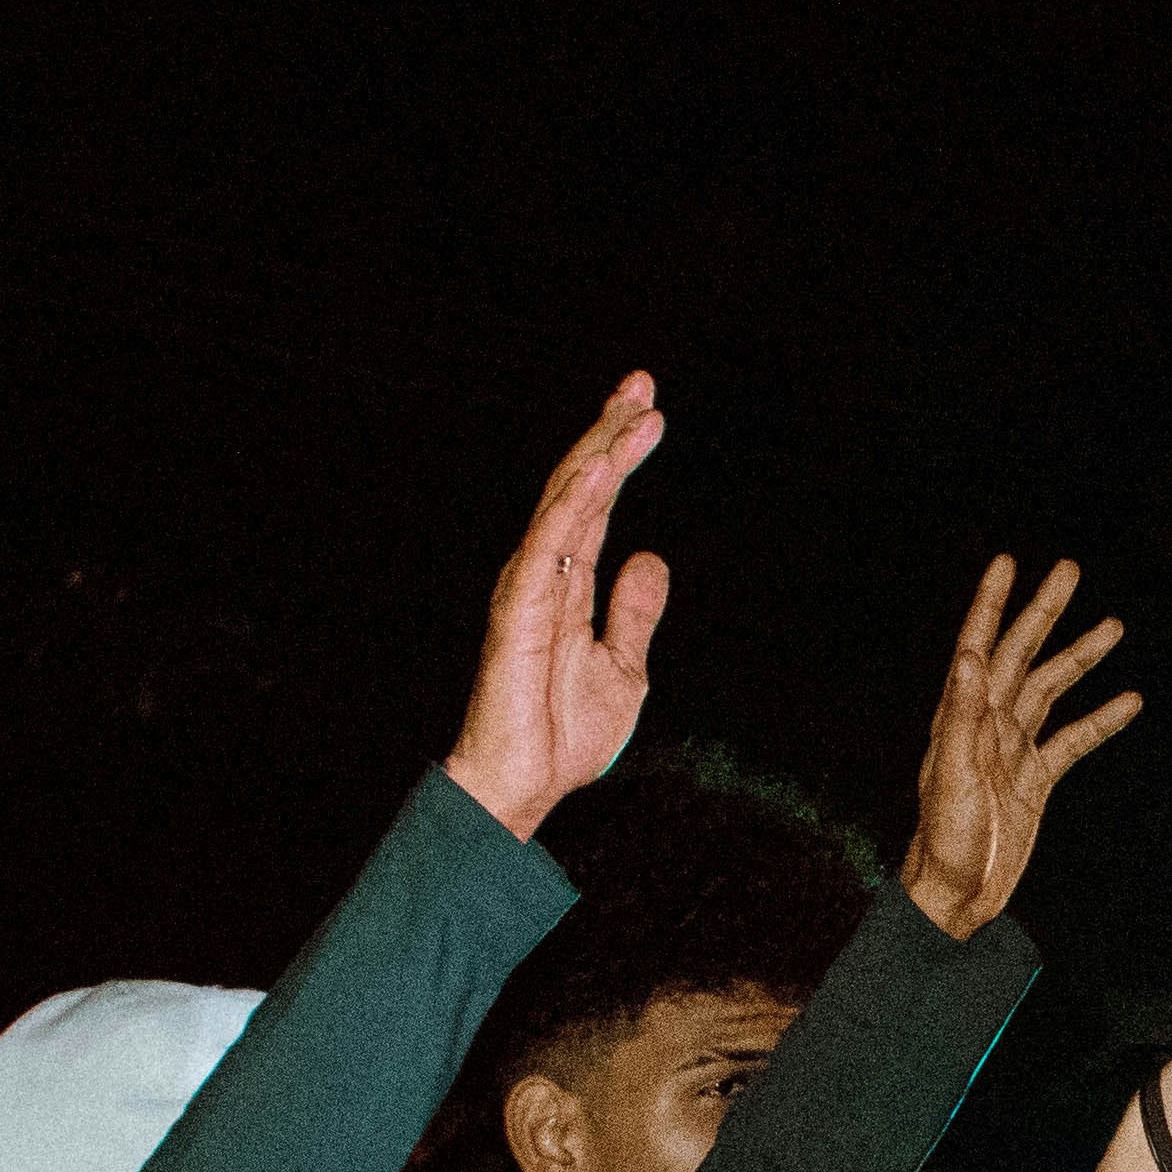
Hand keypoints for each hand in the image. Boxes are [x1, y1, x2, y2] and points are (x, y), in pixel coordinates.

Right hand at [443, 376, 671, 840]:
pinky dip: (574, 503)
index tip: (648, 408)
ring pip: (565, 503)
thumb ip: (634, 614)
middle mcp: (546, 573)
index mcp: (570, 584)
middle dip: (610, 432)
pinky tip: (600, 468)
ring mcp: (530, 587)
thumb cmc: (559, 737)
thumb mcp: (623, 669)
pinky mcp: (520, 609)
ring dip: (600, 454)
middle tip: (642, 383)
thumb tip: (650, 558)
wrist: (524, 787)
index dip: (620, 453)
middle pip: (580, 487)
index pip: (597, 503)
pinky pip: (550, 544)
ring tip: (635, 412)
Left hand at [898, 557, 1139, 937]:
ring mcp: (1013, 750)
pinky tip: (1129, 701)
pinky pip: (1072, 741)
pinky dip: (1100, 721)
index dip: (991, 604)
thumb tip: (970, 658)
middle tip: (1070, 570)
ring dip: (1079, 658)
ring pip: (1051, 690)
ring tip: (1114, 626)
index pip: (979, 646)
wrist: (956, 897)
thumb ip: (960, 718)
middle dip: (1045, 612)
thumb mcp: (951, 778)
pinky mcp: (1035, 780)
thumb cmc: (944, 842)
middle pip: (1021, 655)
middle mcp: (987, 724)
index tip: (1008, 562)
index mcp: (961, 716)